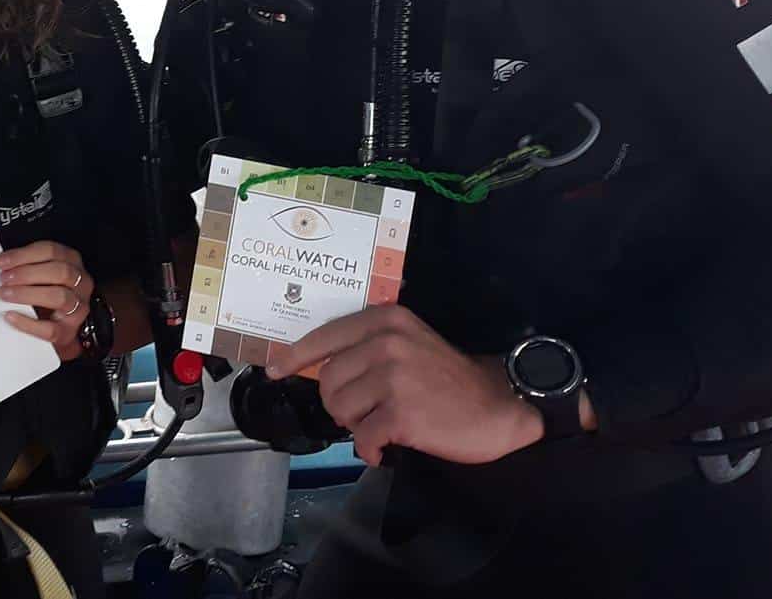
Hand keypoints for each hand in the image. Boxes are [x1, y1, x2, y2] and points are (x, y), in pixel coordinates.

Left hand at [0, 240, 92, 362]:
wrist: (58, 326)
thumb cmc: (48, 294)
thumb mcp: (42, 274)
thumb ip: (27, 266)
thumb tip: (1, 265)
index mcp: (73, 263)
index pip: (51, 251)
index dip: (23, 255)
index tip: (1, 262)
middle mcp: (81, 283)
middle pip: (59, 272)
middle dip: (27, 274)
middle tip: (4, 278)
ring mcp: (78, 307)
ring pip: (59, 297)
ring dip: (27, 294)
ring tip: (5, 294)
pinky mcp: (68, 331)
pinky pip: (50, 328)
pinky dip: (27, 322)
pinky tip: (11, 316)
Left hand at [270, 304, 542, 466]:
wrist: (497, 404)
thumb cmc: (448, 378)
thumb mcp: (408, 343)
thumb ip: (367, 347)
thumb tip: (317, 367)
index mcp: (385, 321)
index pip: (325, 336)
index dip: (294, 355)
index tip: (274, 369)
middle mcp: (386, 343)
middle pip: (328, 380)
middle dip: (339, 403)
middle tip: (366, 412)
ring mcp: (394, 377)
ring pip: (341, 409)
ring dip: (356, 425)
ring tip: (382, 424)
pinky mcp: (401, 413)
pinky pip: (362, 438)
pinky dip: (370, 449)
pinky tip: (385, 447)